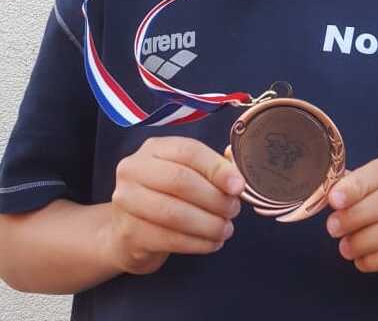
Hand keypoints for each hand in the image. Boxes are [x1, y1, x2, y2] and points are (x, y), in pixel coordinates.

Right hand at [106, 137, 244, 274]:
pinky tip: (212, 243)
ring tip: (226, 229)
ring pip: (175, 213)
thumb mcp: (186, 173)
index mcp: (153, 148)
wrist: (127, 232)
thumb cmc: (165, 196)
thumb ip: (212, 168)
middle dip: (214, 198)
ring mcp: (126, 202)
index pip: (189, 151)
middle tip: (234, 210)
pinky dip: (198, 243)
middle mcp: (134, 170)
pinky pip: (170, 239)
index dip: (217, 168)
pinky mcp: (128, 233)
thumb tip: (237, 176)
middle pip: (180, 181)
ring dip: (208, 224)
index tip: (238, 186)